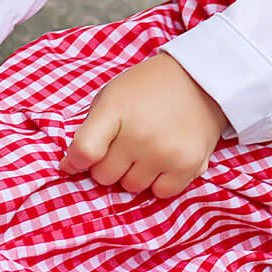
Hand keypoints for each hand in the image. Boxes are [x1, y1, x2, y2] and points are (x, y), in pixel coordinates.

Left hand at [59, 53, 225, 198]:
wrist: (200, 78)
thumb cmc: (149, 86)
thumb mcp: (114, 93)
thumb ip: (92, 128)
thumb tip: (70, 167)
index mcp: (116, 109)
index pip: (85, 150)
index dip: (74, 162)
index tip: (75, 163)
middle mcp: (139, 134)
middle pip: (104, 176)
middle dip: (108, 165)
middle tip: (123, 146)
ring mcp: (164, 152)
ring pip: (131, 187)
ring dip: (134, 174)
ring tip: (146, 148)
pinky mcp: (188, 165)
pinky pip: (160, 193)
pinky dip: (159, 182)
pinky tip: (164, 158)